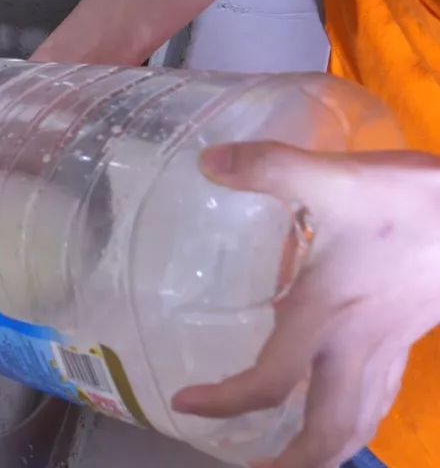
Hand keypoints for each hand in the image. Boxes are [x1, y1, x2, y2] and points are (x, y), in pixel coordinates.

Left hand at [171, 141, 439, 467]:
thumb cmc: (415, 201)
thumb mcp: (337, 178)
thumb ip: (270, 168)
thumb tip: (207, 162)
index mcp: (326, 316)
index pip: (270, 382)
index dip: (226, 402)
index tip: (186, 404)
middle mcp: (355, 344)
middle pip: (329, 429)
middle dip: (295, 463)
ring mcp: (389, 347)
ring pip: (359, 421)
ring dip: (327, 450)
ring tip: (294, 461)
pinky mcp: (409, 337)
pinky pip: (380, 396)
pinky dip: (355, 418)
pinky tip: (342, 408)